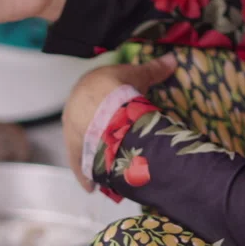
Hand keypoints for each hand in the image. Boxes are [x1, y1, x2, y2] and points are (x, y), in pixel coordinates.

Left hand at [62, 54, 176, 191]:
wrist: (102, 107)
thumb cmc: (118, 88)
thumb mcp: (139, 75)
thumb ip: (155, 69)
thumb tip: (172, 58)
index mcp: (87, 88)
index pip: (95, 98)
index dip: (106, 105)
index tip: (115, 114)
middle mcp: (74, 109)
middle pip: (87, 121)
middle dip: (98, 130)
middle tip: (112, 140)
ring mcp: (72, 131)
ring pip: (82, 144)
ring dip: (92, 154)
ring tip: (104, 165)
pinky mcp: (74, 151)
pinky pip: (80, 165)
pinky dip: (86, 176)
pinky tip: (91, 188)